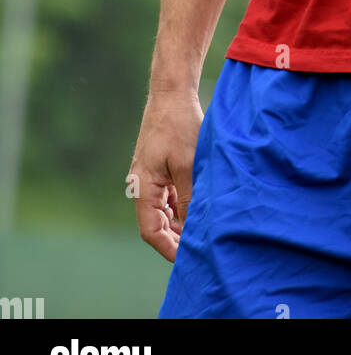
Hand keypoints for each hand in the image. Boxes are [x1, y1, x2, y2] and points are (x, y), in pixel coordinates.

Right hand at [129, 88, 203, 262]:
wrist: (172, 94)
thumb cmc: (178, 126)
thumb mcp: (186, 164)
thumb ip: (187, 197)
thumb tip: (191, 227)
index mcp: (143, 187)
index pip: (151, 231)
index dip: (168, 248)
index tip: (188, 260)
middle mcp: (142, 186)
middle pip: (157, 224)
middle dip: (176, 238)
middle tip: (201, 247)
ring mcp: (151, 178)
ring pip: (164, 211)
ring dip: (180, 222)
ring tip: (203, 230)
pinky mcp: (161, 169)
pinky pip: (169, 196)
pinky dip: (181, 206)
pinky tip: (199, 208)